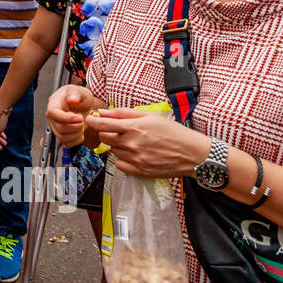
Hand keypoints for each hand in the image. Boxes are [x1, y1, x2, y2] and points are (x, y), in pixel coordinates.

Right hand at [46, 84, 100, 146]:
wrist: (82, 105)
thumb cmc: (79, 97)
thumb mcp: (80, 91)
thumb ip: (76, 94)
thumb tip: (72, 99)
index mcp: (54, 104)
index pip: (53, 113)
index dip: (66, 118)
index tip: (79, 117)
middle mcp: (52, 117)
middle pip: (59, 127)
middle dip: (75, 126)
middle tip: (82, 119)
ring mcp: (55, 127)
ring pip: (62, 137)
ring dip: (76, 134)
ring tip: (81, 125)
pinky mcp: (61, 135)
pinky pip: (67, 143)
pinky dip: (76, 140)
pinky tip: (80, 132)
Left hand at [86, 109, 208, 177]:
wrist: (192, 153)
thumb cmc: (174, 132)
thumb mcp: (150, 116)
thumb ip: (124, 113)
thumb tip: (102, 112)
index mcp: (134, 128)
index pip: (102, 125)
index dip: (93, 121)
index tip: (90, 120)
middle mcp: (132, 144)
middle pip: (104, 138)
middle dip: (107, 132)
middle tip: (119, 131)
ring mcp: (135, 159)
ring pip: (113, 151)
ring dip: (118, 146)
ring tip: (134, 142)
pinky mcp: (139, 171)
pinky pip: (119, 164)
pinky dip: (123, 159)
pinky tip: (135, 154)